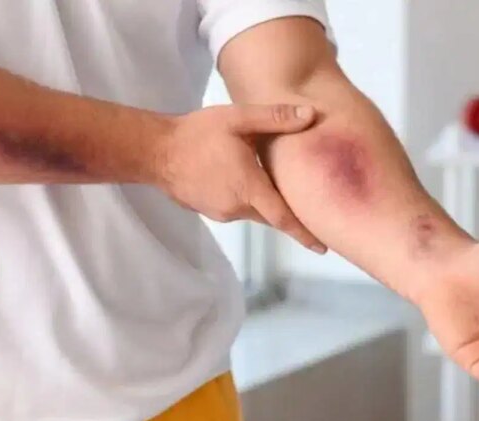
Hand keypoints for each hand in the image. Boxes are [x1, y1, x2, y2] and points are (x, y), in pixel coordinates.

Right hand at [163, 104, 326, 253]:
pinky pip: (234, 208)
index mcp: (249, 189)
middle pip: (271, 216)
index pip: (284, 219)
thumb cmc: (197, 134)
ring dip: (263, 203)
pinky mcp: (207, 210)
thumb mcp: (238, 119)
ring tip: (272, 187)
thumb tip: (311, 115)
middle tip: (310, 217)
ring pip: (252, 211)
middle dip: (289, 217)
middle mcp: (236, 207)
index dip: (305, 234)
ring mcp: (220, 212)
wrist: (155, 151)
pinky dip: (244, 199)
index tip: (323, 248)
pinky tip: (241, 181)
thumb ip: (275, 118)